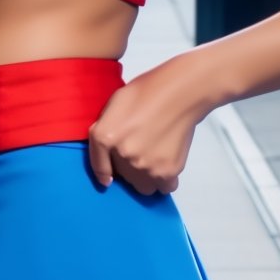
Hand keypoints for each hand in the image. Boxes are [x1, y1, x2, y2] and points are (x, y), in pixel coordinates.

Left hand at [87, 60, 200, 195]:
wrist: (180, 93)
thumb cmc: (148, 92)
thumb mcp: (115, 104)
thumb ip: (105, 129)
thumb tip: (105, 154)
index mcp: (106, 136)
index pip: (99, 167)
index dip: (105, 173)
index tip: (109, 178)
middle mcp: (123, 155)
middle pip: (124, 178)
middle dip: (129, 169)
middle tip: (141, 151)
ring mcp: (146, 166)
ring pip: (144, 187)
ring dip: (147, 177)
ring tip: (155, 157)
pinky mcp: (167, 172)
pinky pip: (164, 187)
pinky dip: (165, 179)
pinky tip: (167, 161)